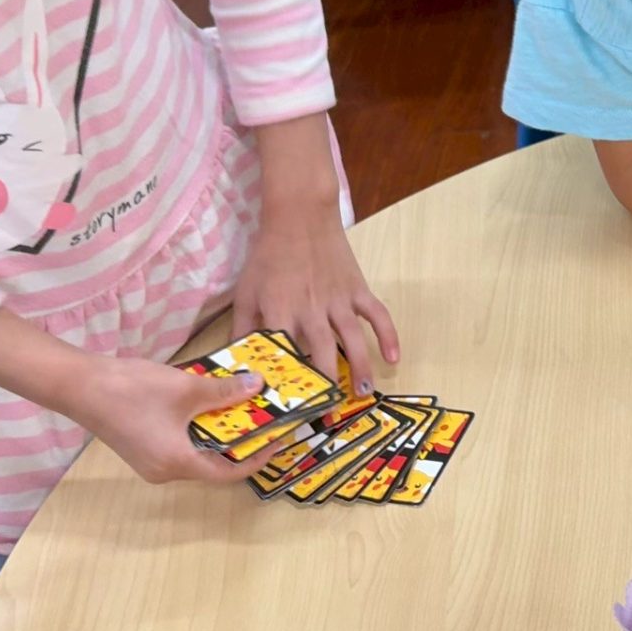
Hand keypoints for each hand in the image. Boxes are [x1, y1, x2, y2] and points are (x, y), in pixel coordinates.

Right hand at [70, 357, 301, 483]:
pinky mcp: (141, 447)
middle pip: (211, 463)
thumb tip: (257, 386)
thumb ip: (224, 391)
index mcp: (177, 464)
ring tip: (239, 408)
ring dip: (217, 432)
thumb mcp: (186, 388)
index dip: (255, 459)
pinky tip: (207, 404)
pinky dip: (197, 428)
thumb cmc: (132, 390)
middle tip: (262, 420)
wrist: (79, 385)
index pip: (226, 473)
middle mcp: (164, 471)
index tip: (276, 442)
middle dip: (238, 442)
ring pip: (195, 452)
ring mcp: (150, 461)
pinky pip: (179, 444)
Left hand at [231, 212, 400, 393]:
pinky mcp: (358, 289)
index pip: (284, 355)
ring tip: (364, 394)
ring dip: (361, 369)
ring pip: (354, 340)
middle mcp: (312, 310)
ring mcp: (339, 300)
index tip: (290, 410)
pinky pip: (376, 315)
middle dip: (329, 387)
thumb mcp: (247, 291)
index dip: (288, 384)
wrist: (299, 216)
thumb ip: (244, 327)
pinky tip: (394, 357)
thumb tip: (237, 361)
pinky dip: (388, 335)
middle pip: (323, 355)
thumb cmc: (268, 255)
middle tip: (331, 414)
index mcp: (281, 312)